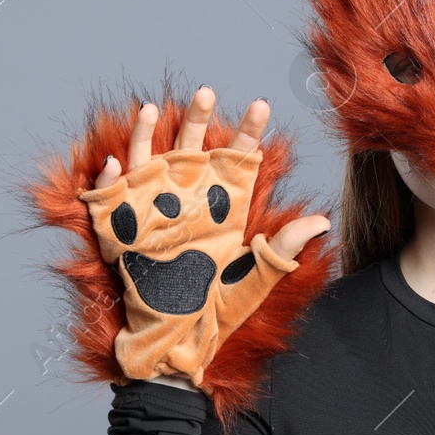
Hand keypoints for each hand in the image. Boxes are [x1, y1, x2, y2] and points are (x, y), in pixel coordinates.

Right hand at [84, 86, 330, 389]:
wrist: (180, 343)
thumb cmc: (219, 312)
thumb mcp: (257, 278)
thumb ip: (286, 248)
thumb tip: (323, 220)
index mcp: (223, 210)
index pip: (238, 161)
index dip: (248, 132)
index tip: (261, 105)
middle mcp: (189, 204)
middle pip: (193, 149)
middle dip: (199, 120)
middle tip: (208, 91)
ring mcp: (156, 214)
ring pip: (150, 162)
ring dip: (149, 136)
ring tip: (155, 108)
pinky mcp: (126, 233)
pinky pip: (113, 200)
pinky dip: (111, 181)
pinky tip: (116, 162)